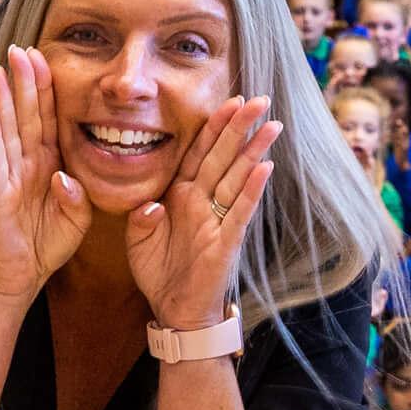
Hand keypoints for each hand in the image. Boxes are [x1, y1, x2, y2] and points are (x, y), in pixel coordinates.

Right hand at [0, 46, 91, 302]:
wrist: (21, 275)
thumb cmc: (48, 243)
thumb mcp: (76, 218)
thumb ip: (77, 197)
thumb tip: (65, 178)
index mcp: (48, 163)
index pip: (47, 118)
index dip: (45, 89)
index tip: (42, 57)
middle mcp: (27, 162)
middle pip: (26, 114)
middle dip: (24, 81)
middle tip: (19, 48)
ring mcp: (9, 174)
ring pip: (7, 129)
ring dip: (2, 98)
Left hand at [128, 94, 280, 330]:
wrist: (174, 311)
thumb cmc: (159, 272)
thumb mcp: (138, 239)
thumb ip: (142, 217)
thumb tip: (153, 205)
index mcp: (181, 195)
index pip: (199, 153)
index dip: (213, 127)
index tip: (229, 101)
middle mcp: (202, 202)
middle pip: (223, 156)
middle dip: (240, 127)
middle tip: (259, 98)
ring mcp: (217, 220)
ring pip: (237, 178)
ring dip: (254, 151)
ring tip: (272, 124)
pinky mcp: (226, 242)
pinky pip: (240, 211)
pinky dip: (252, 190)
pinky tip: (265, 168)